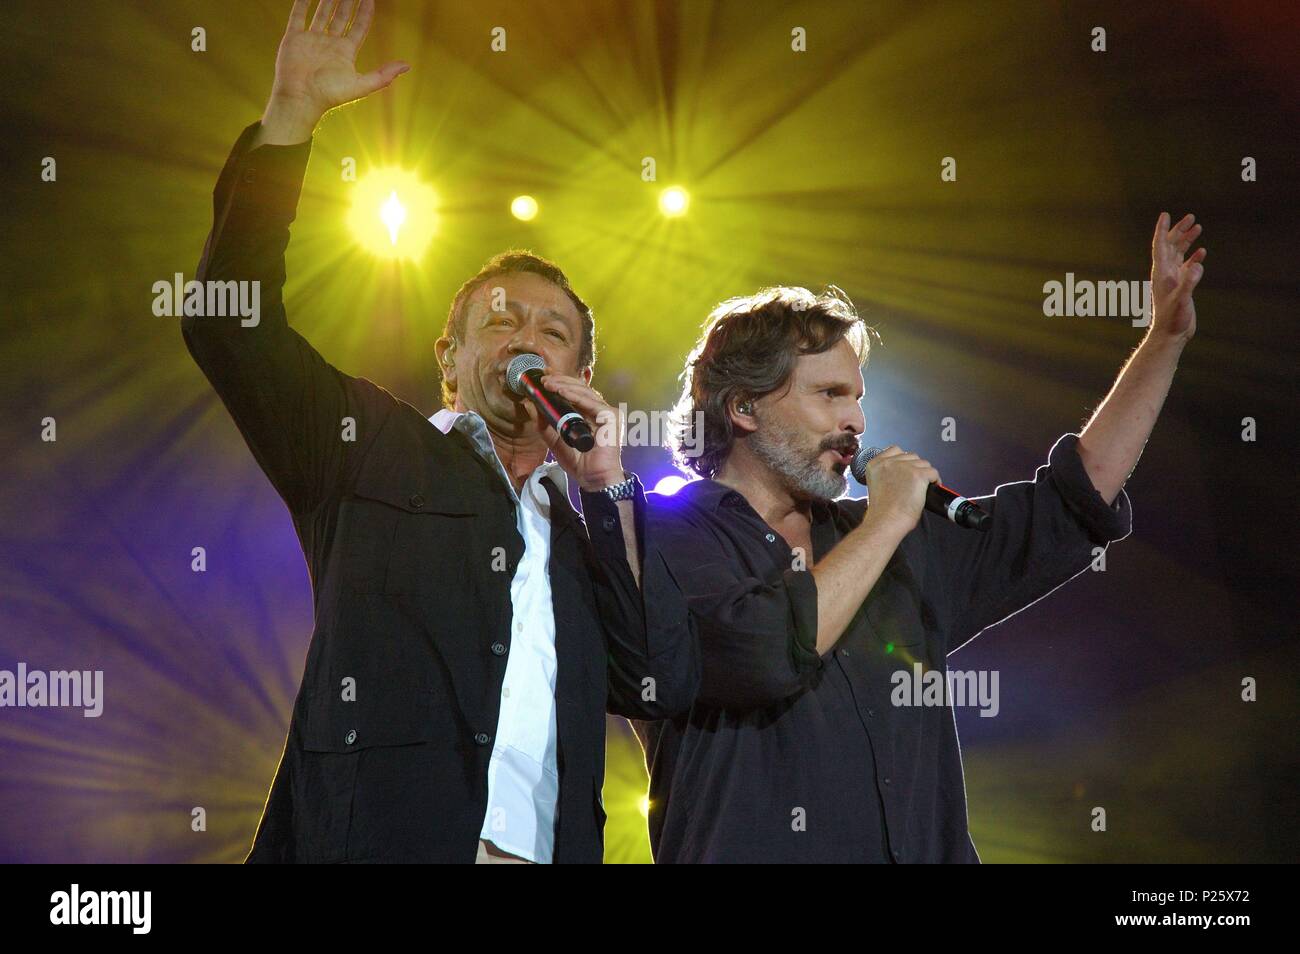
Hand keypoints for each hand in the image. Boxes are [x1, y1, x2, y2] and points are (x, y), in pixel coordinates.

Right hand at [259, 0, 408, 143]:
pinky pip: (299, 15)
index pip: (358, 26)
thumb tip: (407, 66)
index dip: (365, 11)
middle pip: (342, 16)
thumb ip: (383, 75)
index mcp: (345, 52)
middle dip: (348, 1)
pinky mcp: (294, 38)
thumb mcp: (361, 85)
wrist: (300, 99)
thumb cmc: (330, 95)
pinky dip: (302, 2)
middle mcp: (330, 43)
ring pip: (322, 13)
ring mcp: (312, 39)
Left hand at [537, 374, 626, 491]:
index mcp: (590, 414)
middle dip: (560, 381)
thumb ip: (545, 425)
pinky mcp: (611, 417)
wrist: (593, 478)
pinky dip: (576, 396)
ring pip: (585, 392)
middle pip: (580, 389)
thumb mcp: (555, 441)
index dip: (560, 383)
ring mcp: (607, 413)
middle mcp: (600, 411)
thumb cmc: (579, 462)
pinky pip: (591, 402)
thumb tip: (533, 407)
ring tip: (549, 383)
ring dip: (565, 386)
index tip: (544, 379)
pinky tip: (562, 392)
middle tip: (544, 378)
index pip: (575, 393)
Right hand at [861, 445, 939, 536]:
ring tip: (922, 487)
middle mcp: (889, 462)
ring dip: (925, 474)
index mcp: (875, 464)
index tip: (906, 470)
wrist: (886, 521)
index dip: (904, 460)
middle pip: (911, 456)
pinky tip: (931, 488)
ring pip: (924, 463)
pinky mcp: (918, 475)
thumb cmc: (881, 511)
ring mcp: (904, 467)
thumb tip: (902, 474)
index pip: (895, 450)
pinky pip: (933, 472)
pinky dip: (935, 480)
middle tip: (915, 483)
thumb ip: (886, 474)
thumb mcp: (876, 485)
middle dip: (915, 468)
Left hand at [1149, 211, 1205, 343]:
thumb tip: (1197, 265)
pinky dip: (1193, 257)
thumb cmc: (1173, 319)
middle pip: (1170, 246)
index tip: (1165, 215)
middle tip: (1191, 217)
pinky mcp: (1181, 286)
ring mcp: (1173, 279)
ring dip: (1187, 241)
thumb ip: (1189, 282)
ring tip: (1197, 227)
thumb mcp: (1182, 299)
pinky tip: (1201, 252)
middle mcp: (1165, 273)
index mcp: (1161, 273)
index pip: (1160, 246)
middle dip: (1179, 231)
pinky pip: (1186, 267)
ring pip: (1179, 254)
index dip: (1162, 230)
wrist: (1171, 335)